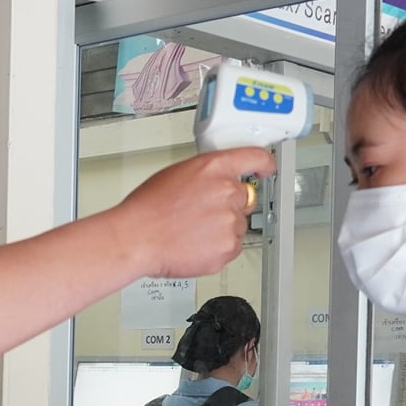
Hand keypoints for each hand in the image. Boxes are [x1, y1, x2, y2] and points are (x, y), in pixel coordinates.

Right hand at [107, 148, 275, 280]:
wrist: (137, 238)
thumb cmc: (148, 208)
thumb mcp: (177, 174)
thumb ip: (206, 175)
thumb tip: (216, 182)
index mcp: (215, 168)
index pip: (256, 158)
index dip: (264, 164)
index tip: (267, 168)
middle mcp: (228, 192)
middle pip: (245, 197)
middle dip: (229, 205)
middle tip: (203, 213)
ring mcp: (230, 221)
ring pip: (238, 224)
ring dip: (222, 228)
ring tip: (192, 231)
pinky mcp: (228, 247)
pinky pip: (232, 246)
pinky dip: (218, 248)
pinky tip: (195, 244)